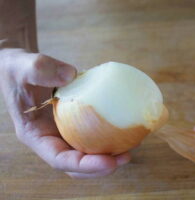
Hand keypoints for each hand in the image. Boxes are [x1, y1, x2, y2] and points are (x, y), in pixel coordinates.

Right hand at [0, 49, 130, 177]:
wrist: (24, 68)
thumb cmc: (18, 70)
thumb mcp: (22, 66)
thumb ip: (40, 69)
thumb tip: (70, 75)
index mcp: (36, 135)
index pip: (59, 159)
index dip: (84, 165)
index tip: (108, 162)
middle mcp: (53, 138)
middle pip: (77, 164)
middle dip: (101, 166)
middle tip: (125, 157)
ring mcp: (66, 131)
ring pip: (89, 152)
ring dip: (111, 154)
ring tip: (133, 145)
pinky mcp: (78, 121)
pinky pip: (96, 132)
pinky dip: (112, 134)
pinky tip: (129, 126)